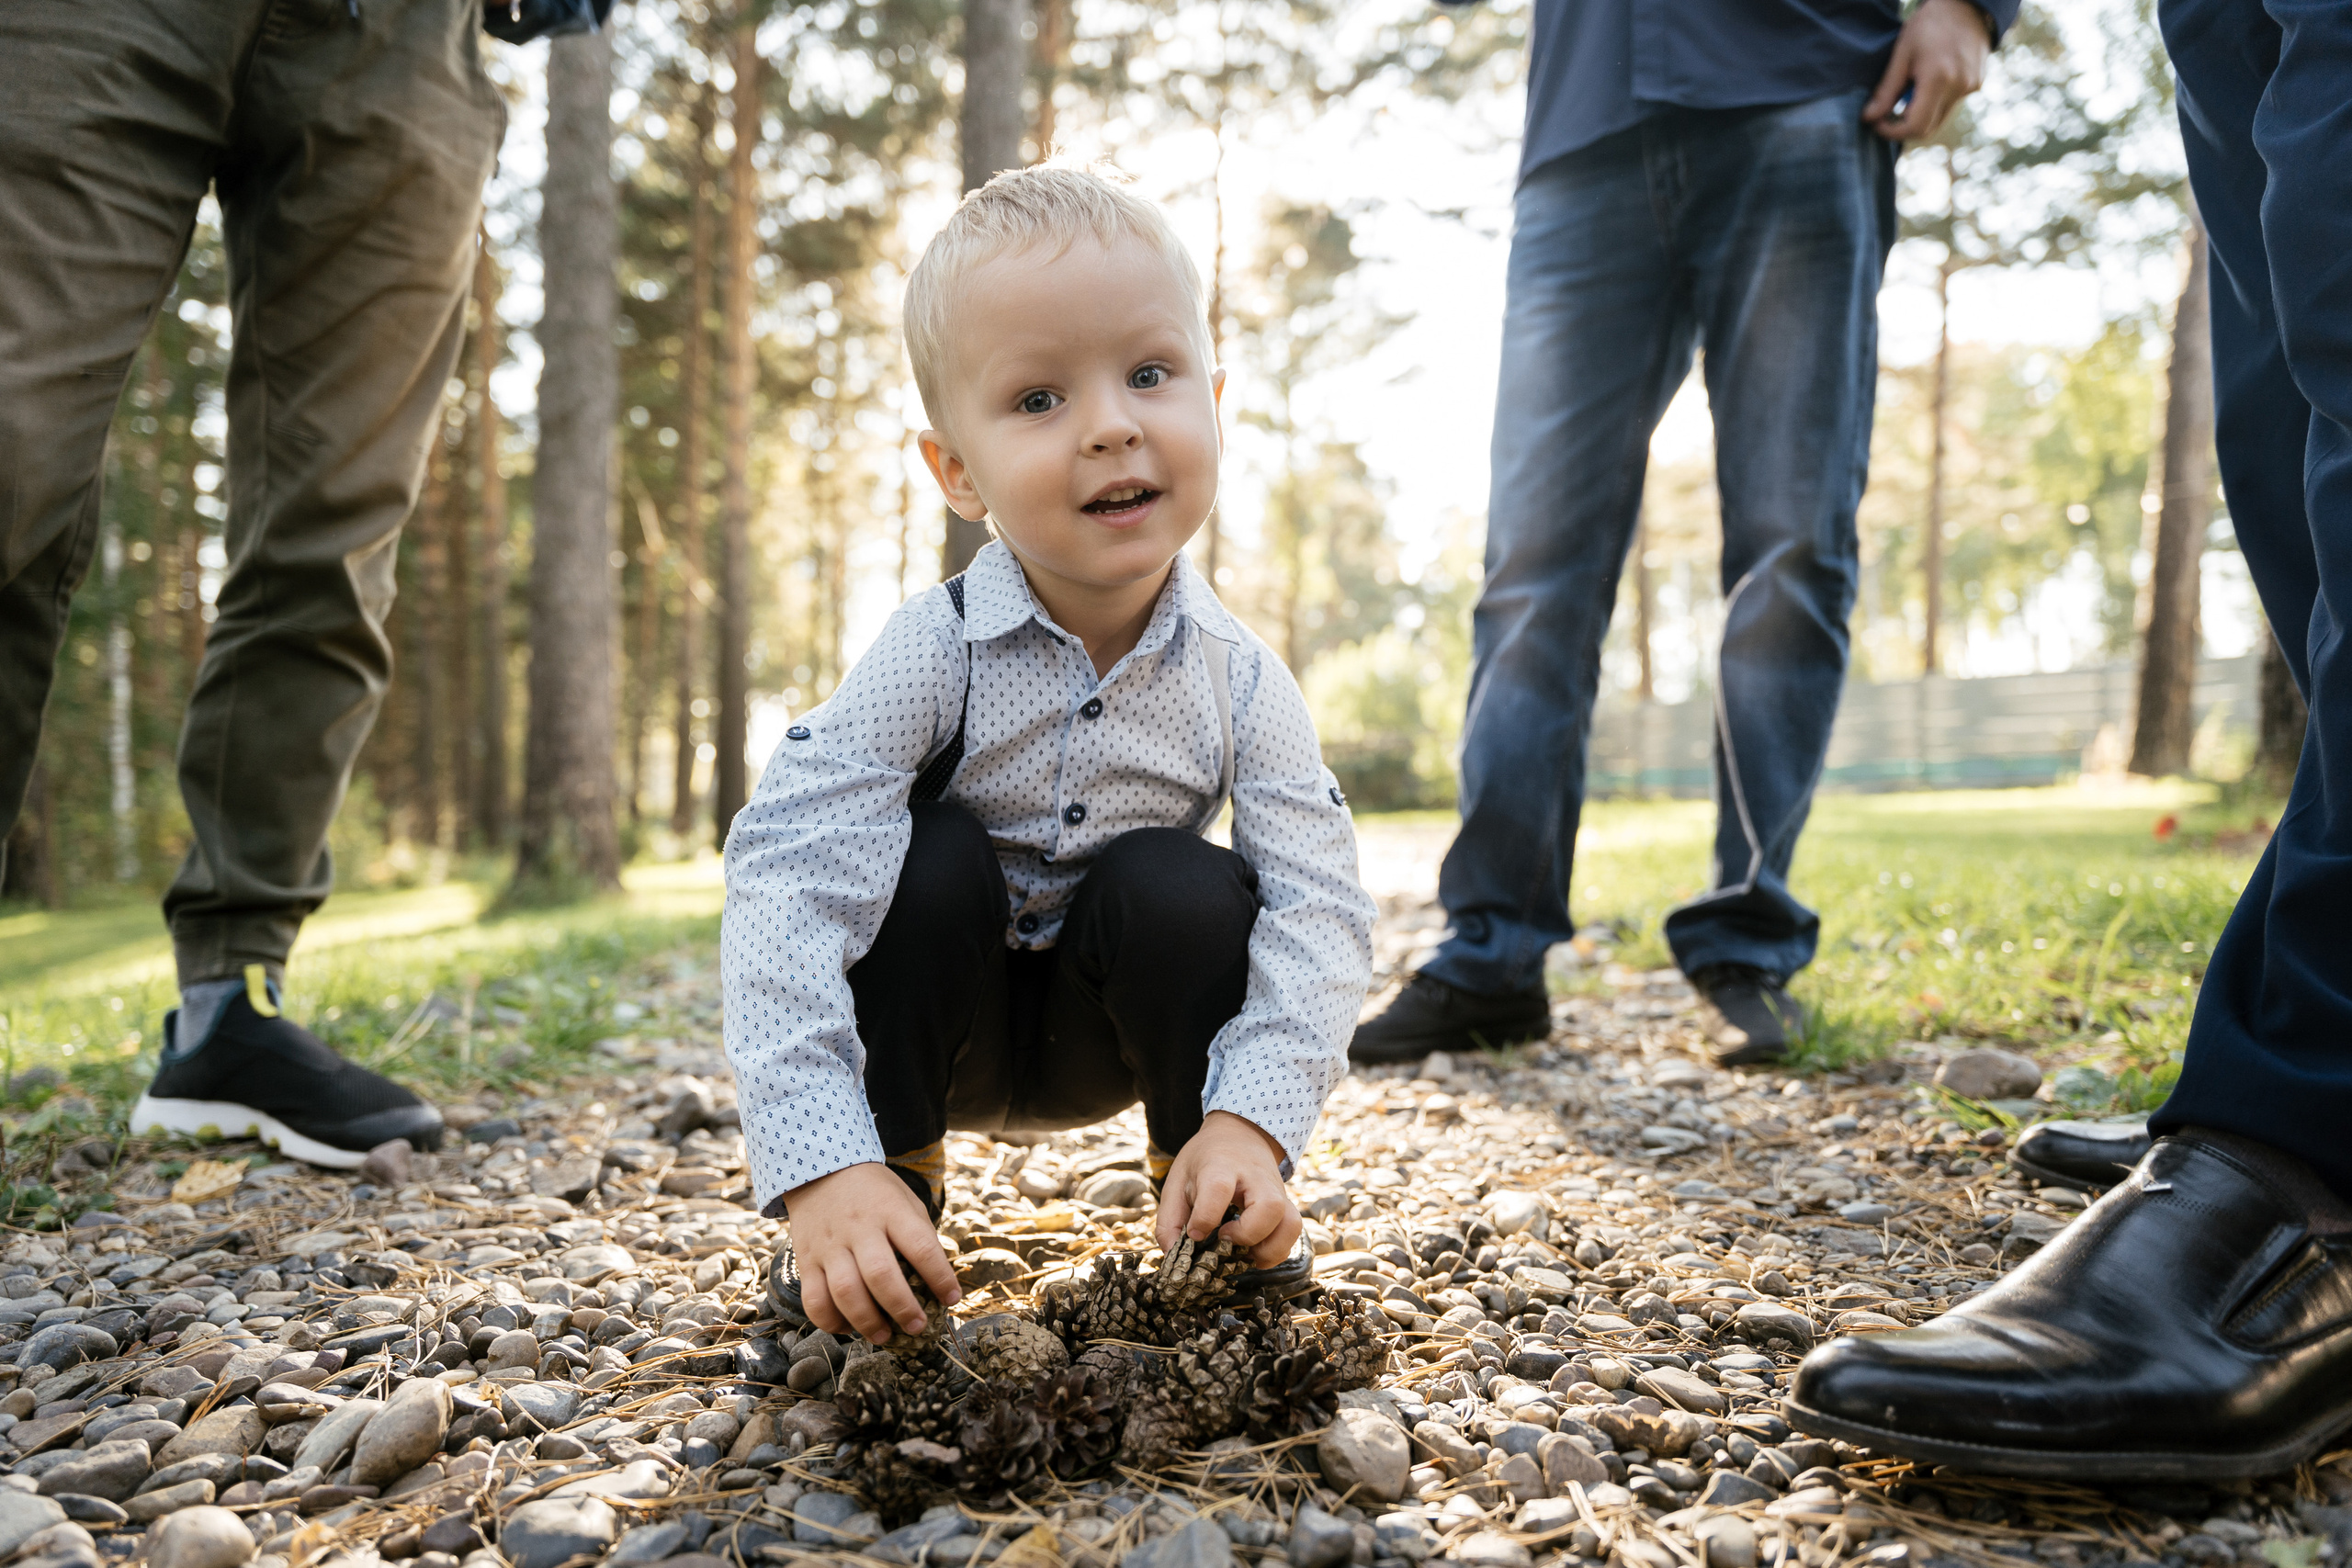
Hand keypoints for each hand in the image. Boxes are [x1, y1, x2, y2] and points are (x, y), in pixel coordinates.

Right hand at [782, 1162, 962, 1344]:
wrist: (821, 1170)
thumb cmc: (873, 1193)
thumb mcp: (904, 1201)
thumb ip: (919, 1237)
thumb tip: (936, 1284)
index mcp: (891, 1211)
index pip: (920, 1246)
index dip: (940, 1277)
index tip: (951, 1299)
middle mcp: (859, 1228)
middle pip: (881, 1275)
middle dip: (902, 1308)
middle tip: (917, 1327)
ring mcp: (829, 1245)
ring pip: (846, 1292)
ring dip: (867, 1322)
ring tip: (884, 1336)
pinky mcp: (805, 1260)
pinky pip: (814, 1300)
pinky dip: (831, 1322)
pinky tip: (848, 1327)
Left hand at [1155, 1111, 1301, 1267]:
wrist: (1239, 1135)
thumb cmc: (1205, 1160)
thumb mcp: (1178, 1180)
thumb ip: (1169, 1219)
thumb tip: (1171, 1255)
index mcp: (1220, 1166)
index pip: (1218, 1189)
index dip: (1205, 1218)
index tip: (1194, 1234)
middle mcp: (1256, 1178)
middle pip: (1269, 1207)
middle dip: (1247, 1235)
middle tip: (1223, 1238)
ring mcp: (1276, 1191)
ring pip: (1290, 1224)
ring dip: (1267, 1249)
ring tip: (1242, 1253)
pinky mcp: (1286, 1204)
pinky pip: (1292, 1233)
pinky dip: (1276, 1251)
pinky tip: (1253, 1252)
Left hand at [1863, 0, 1991, 142]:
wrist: (1967, 4)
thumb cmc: (1930, 24)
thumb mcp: (1902, 53)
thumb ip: (1887, 89)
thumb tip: (1869, 117)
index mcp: (1939, 78)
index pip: (1914, 126)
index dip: (1892, 131)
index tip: (1876, 122)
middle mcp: (1960, 87)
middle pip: (1928, 128)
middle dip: (1903, 128)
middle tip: (1885, 116)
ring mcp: (1971, 87)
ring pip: (1939, 119)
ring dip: (1919, 115)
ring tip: (1905, 94)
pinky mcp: (1977, 84)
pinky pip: (1950, 106)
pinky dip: (1933, 104)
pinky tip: (1924, 84)